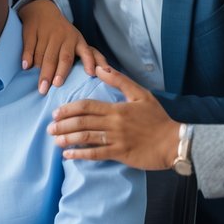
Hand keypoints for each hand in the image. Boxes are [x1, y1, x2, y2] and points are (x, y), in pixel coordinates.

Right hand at [16, 0, 106, 93]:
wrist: (42, 9)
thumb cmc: (64, 33)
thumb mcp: (79, 41)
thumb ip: (92, 57)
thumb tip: (109, 72)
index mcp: (77, 40)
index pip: (85, 52)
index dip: (88, 62)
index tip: (90, 74)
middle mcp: (64, 36)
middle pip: (61, 57)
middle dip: (57, 73)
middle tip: (54, 88)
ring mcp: (47, 33)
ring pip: (45, 54)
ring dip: (42, 71)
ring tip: (41, 86)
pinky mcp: (32, 30)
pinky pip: (30, 45)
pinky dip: (28, 56)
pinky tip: (26, 67)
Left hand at [48, 66, 178, 169]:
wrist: (174, 142)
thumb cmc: (157, 118)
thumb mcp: (141, 94)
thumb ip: (120, 81)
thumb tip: (101, 68)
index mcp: (117, 108)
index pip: (87, 106)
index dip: (69, 109)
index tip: (56, 112)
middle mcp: (114, 123)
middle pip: (82, 122)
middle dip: (63, 125)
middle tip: (50, 128)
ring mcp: (117, 139)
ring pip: (86, 137)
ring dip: (68, 139)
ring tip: (55, 140)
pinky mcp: (120, 154)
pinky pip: (96, 154)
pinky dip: (80, 154)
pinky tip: (68, 155)